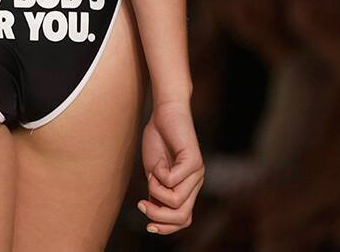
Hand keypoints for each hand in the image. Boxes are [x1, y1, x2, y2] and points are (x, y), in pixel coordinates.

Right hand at [138, 100, 204, 234]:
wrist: (166, 112)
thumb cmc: (159, 138)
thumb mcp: (154, 172)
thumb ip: (156, 191)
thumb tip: (153, 216)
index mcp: (188, 188)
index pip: (183, 220)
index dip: (165, 227)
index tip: (147, 223)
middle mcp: (196, 183)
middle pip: (182, 217)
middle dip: (158, 216)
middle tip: (142, 204)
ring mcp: (197, 173)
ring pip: (176, 201)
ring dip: (156, 191)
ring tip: (152, 174)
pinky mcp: (194, 161)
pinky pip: (172, 181)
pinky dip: (158, 174)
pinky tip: (157, 162)